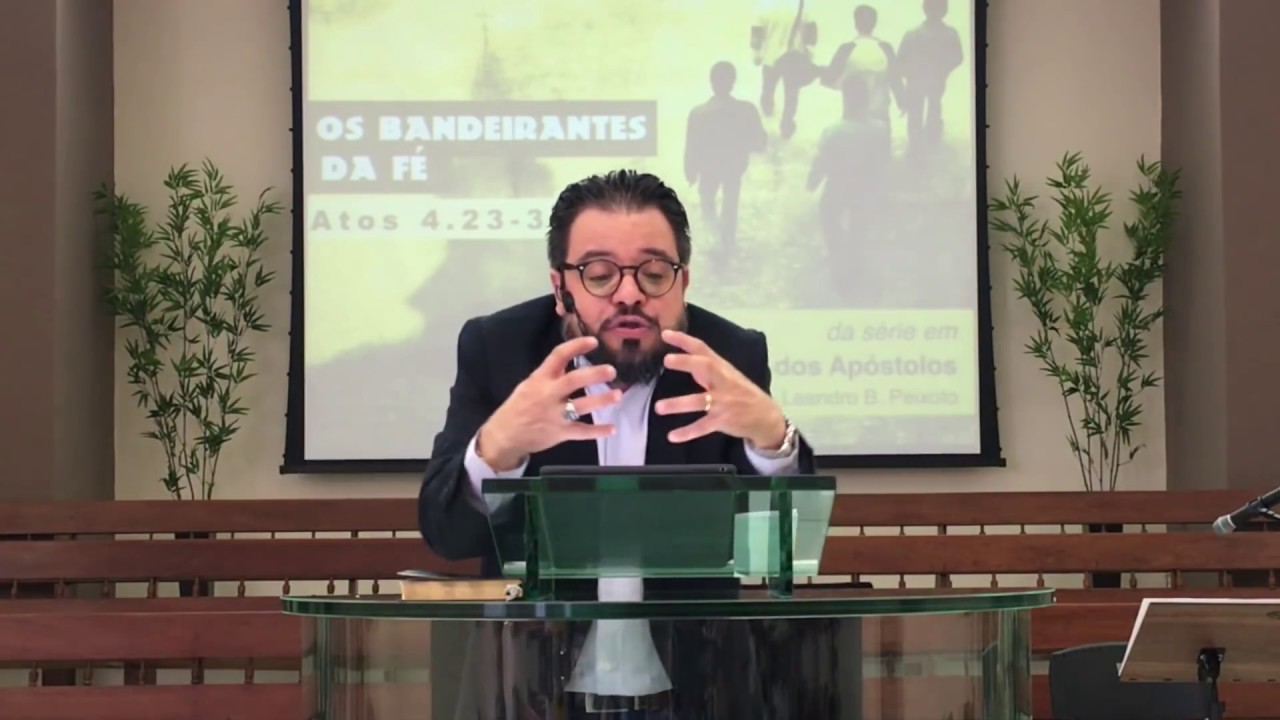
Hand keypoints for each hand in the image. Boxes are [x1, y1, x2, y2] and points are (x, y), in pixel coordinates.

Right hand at [476, 336, 620, 470]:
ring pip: (581, 406)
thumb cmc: (519, 406)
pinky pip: (582, 432)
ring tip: (618, 395)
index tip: (594, 341)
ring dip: (601, 400)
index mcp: (540, 378)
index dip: (576, 346)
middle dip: (594, 374)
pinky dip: (598, 431)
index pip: (558, 356)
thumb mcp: (529, 385)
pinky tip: (612, 429)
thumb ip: (550, 374)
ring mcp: (555, 414)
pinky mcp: (560, 432)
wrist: (505, 435)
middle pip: (574, 380)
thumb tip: (572, 361)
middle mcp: (548, 394)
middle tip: (611, 370)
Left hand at [654, 330, 786, 447]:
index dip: (684, 340)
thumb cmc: (742, 393)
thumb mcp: (728, 376)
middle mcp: (723, 381)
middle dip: (686, 362)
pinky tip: (672, 436)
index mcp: (722, 368)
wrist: (766, 416)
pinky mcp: (723, 420)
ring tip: (658, 407)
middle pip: (705, 367)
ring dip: (678, 404)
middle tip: (666, 360)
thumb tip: (683, 359)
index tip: (665, 333)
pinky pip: (703, 427)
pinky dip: (687, 432)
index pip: (702, 349)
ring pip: (699, 401)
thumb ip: (706, 369)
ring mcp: (723, 402)